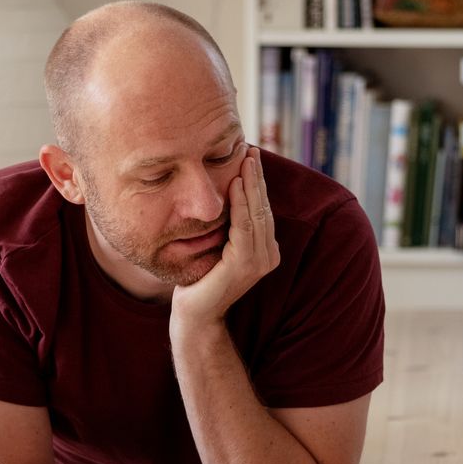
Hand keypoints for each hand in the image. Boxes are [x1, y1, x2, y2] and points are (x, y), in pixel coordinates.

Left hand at [170, 148, 279, 331]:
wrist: (194, 314)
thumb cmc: (200, 279)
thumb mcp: (216, 246)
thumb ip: (227, 227)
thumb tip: (224, 194)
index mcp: (265, 250)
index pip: (262, 210)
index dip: (257, 184)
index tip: (250, 158)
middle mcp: (268, 255)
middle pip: (263, 207)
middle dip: (258, 177)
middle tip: (251, 150)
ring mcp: (259, 261)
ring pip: (257, 213)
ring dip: (252, 184)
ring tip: (246, 159)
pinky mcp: (244, 264)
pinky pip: (244, 226)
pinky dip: (241, 203)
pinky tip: (236, 184)